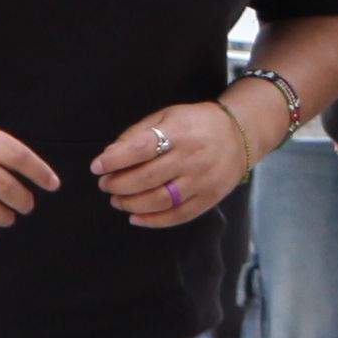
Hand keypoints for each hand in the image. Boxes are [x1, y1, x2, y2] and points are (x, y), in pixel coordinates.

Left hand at [91, 98, 263, 227]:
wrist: (240, 134)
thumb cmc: (196, 124)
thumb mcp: (167, 116)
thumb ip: (138, 134)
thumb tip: (109, 156)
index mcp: (180, 132)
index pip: (142, 148)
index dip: (115, 160)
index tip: (97, 167)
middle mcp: (192, 157)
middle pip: (147, 178)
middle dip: (118, 184)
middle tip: (105, 185)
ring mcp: (202, 180)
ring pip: (160, 200)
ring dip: (131, 204)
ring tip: (117, 200)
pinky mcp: (209, 198)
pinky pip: (178, 215)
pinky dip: (153, 221)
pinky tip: (135, 218)